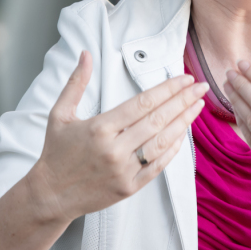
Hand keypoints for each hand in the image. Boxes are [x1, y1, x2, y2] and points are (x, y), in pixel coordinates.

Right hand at [29, 51, 206, 223]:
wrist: (50, 195)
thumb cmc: (56, 152)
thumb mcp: (60, 114)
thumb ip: (76, 83)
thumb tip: (86, 54)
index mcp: (99, 128)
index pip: (143, 103)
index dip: (167, 89)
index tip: (185, 78)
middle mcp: (114, 149)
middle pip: (158, 120)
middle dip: (183, 101)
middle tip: (201, 87)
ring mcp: (123, 170)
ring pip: (162, 142)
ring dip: (184, 122)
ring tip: (198, 106)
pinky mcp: (129, 187)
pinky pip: (158, 166)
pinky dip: (173, 149)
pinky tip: (183, 133)